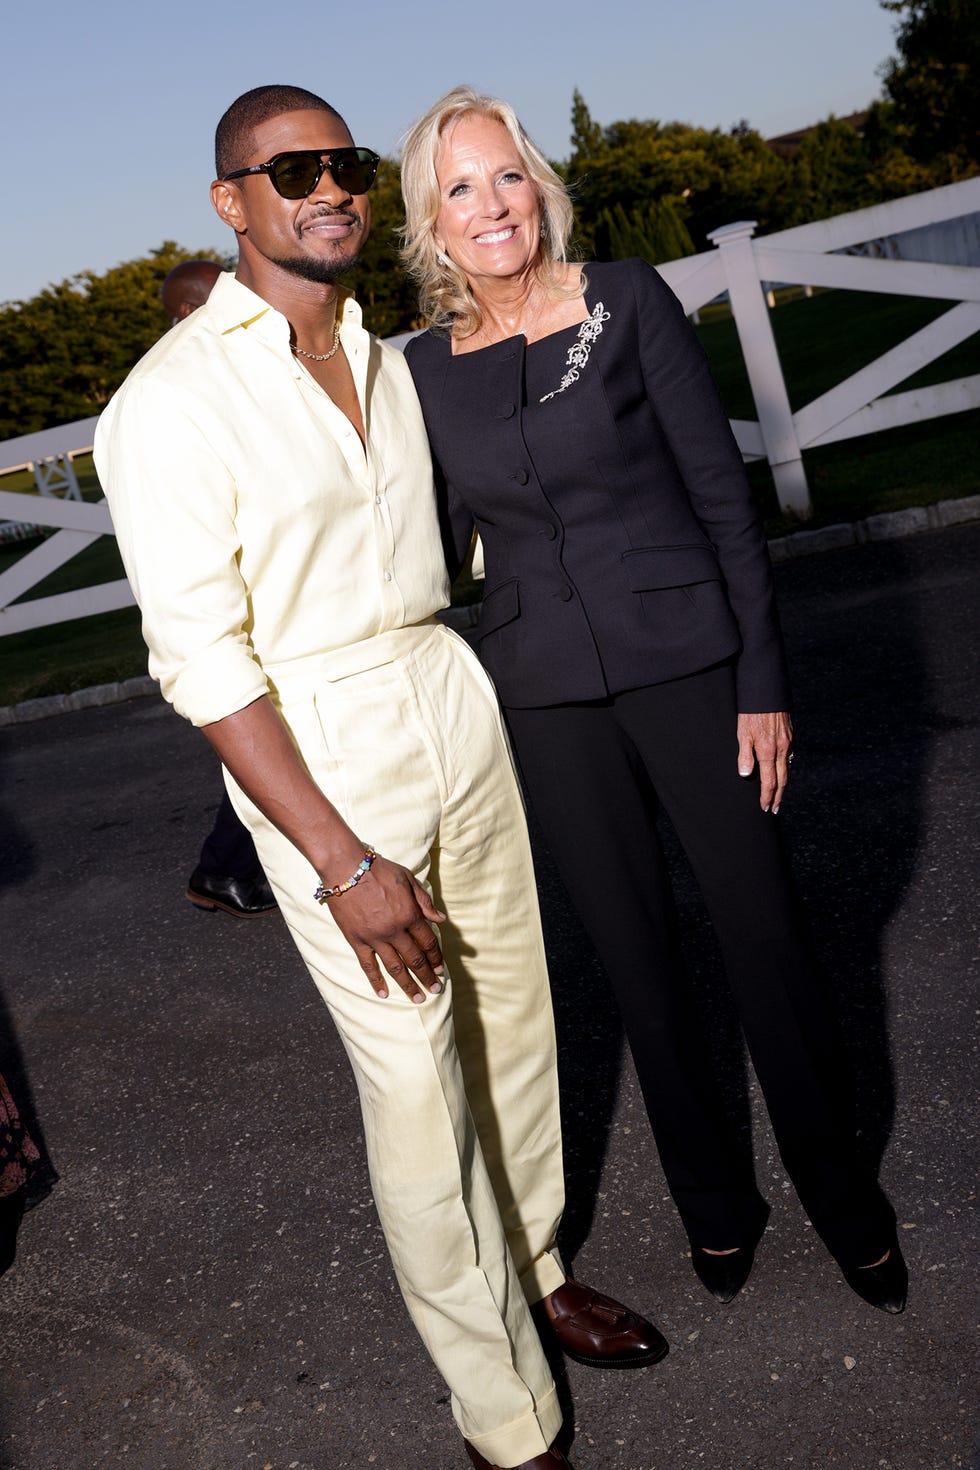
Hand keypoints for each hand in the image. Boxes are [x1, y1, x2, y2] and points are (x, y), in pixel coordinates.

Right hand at [325, 854, 446, 1002]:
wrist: (345, 867)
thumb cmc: (378, 869)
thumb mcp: (408, 879)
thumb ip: (425, 901)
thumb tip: (441, 919)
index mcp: (409, 914)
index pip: (428, 942)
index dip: (436, 957)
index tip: (441, 969)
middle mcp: (394, 930)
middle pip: (415, 959)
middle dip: (427, 976)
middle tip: (436, 989)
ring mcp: (375, 937)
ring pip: (395, 967)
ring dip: (408, 985)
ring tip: (418, 998)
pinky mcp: (356, 940)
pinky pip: (368, 965)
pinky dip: (376, 981)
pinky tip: (383, 994)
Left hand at [736, 711, 793, 813]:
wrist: (767, 692)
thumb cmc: (751, 712)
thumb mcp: (742, 733)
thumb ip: (745, 755)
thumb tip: (745, 774)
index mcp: (768, 751)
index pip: (769, 781)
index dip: (767, 796)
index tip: (765, 807)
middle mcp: (782, 749)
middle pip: (782, 779)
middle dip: (779, 796)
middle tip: (775, 809)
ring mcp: (788, 742)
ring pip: (787, 768)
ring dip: (783, 784)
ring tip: (778, 795)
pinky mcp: (790, 735)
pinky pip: (789, 757)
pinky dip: (786, 769)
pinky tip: (782, 772)